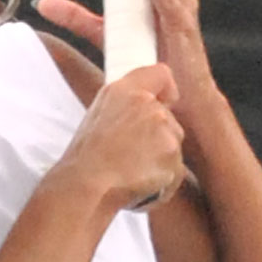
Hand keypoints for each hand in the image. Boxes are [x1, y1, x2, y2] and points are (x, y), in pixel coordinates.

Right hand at [53, 64, 184, 214]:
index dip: (166, 90)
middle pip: (169, 118)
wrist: (86, 187)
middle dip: (157, 137)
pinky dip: (162, 182)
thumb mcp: (98, 113)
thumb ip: (127, 103)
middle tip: (130, 154)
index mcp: (125, 90)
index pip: (161, 75)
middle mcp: (148, 106)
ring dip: (159, 160)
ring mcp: (164, 132)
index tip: (166, 101)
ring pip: (172, 146)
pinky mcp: (173, 159)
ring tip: (131, 171)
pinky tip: (140, 184)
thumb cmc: (86, 157)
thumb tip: (150, 104)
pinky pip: (175, 171)